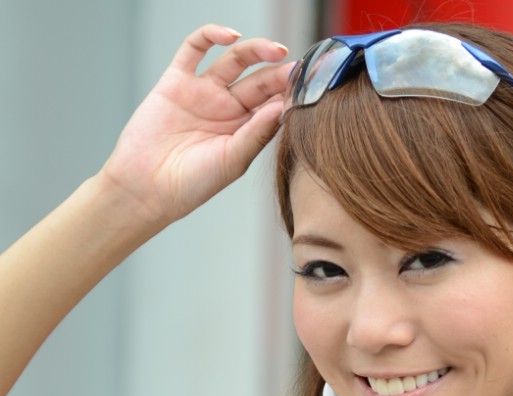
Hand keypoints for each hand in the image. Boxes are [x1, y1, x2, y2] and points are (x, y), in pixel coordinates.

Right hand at [99, 25, 293, 224]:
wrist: (147, 188)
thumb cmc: (192, 184)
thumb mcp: (232, 161)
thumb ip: (257, 134)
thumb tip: (284, 107)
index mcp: (244, 131)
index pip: (273, 105)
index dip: (290, 95)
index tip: (309, 89)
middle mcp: (227, 109)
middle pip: (259, 82)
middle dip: (279, 73)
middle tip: (297, 69)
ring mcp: (203, 92)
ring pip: (234, 60)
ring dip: (255, 50)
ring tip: (275, 50)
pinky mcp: (177, 81)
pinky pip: (194, 49)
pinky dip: (211, 35)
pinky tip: (230, 36)